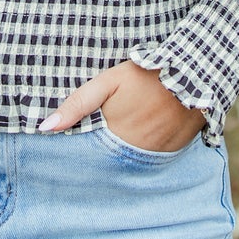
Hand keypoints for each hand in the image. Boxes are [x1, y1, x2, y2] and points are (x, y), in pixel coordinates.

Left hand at [39, 59, 205, 152]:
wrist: (194, 74)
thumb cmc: (146, 75)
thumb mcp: (107, 83)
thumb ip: (77, 105)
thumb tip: (45, 128)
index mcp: (114, 138)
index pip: (88, 159)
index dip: (76, 158)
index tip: (64, 158)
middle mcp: (134, 153)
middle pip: (108, 163)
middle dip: (98, 158)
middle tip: (94, 146)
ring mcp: (155, 155)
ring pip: (130, 163)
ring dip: (120, 156)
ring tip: (118, 139)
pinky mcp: (171, 152)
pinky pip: (150, 159)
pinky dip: (142, 152)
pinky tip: (140, 137)